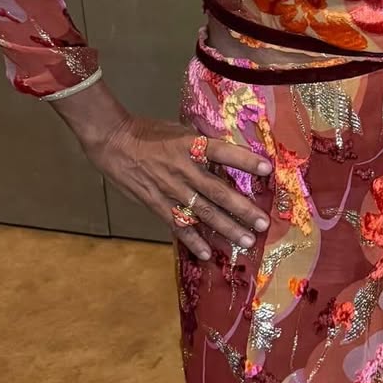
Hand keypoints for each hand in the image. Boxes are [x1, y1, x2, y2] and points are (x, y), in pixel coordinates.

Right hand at [60, 82, 272, 260]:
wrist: (114, 142)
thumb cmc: (149, 132)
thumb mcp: (180, 129)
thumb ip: (202, 143)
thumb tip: (228, 152)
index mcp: (191, 145)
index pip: (222, 152)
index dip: (244, 160)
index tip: (267, 169)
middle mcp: (183, 170)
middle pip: (218, 192)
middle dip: (242, 208)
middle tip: (263, 222)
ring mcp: (170, 190)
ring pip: (203, 213)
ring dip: (226, 228)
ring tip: (246, 240)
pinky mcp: (157, 204)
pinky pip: (178, 225)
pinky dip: (192, 241)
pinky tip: (207, 253)